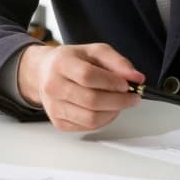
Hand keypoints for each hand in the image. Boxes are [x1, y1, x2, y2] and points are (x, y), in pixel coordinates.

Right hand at [18, 43, 143, 131]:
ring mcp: (54, 106)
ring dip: (113, 112)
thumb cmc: (71, 61)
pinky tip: (106, 110)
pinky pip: (87, 127)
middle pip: (91, 100)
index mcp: (61, 63)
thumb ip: (117, 62)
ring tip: (120, 103)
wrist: (44, 72)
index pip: (87, 76)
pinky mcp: (58, 122)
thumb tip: (136, 78)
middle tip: (132, 97)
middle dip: (119, 101)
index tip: (127, 84)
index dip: (111, 82)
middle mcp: (53, 86)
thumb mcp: (94, 51)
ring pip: (91, 118)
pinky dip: (103, 120)